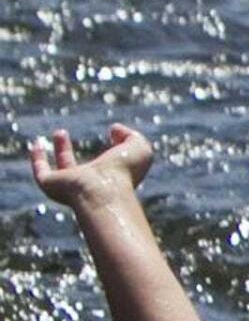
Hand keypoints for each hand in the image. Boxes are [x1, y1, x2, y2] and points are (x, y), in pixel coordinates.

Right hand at [27, 125, 154, 212]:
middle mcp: (89, 185)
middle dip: (66, 151)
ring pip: (59, 171)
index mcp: (111, 180)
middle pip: (74, 168)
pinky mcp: (51, 186)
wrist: (104, 191)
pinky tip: (36, 145)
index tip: (113, 132)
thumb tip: (114, 129)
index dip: (112, 151)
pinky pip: (41, 172)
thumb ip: (131, 136)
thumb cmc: (124, 172)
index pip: (109, 167)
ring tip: (59, 132)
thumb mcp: (139, 149)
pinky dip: (38, 159)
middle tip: (61, 132)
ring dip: (59, 151)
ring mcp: (69, 187)